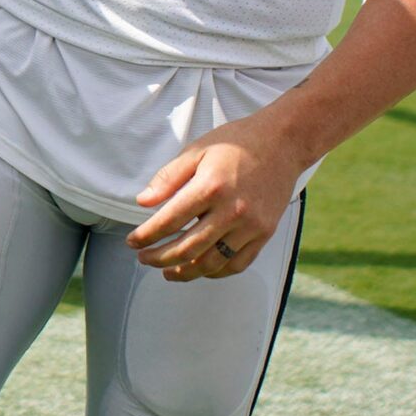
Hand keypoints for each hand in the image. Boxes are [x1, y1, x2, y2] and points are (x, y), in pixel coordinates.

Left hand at [126, 108, 305, 280]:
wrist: (282, 143)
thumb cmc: (236, 143)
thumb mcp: (196, 150)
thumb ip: (168, 178)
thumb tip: (143, 202)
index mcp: (211, 187)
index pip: (170, 221)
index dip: (146, 235)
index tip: (132, 242)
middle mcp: (232, 210)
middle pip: (188, 248)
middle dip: (160, 258)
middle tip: (144, 258)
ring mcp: (251, 226)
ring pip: (212, 262)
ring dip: (185, 271)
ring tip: (167, 271)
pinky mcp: (264, 234)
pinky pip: (237, 264)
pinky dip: (216, 272)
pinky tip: (199, 269)